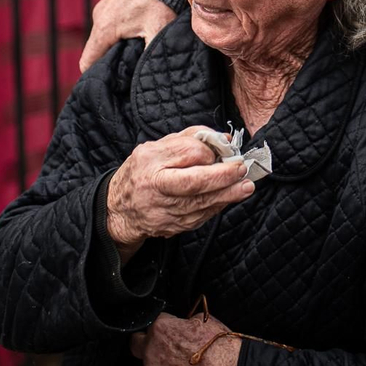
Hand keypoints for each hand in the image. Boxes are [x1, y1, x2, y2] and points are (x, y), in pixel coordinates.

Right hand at [81, 0, 175, 72]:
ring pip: (102, 39)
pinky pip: (108, 25)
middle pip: (95, 52)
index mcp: (104, 29)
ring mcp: (103, 8)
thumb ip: (150, 54)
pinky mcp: (110, 2)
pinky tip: (135, 36)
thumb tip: (149, 77)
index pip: (87, 63)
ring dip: (115, 48)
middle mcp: (98, 18)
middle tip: (128, 74)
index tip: (112, 86)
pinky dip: (117, 34)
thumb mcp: (158, 29)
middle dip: (109, 65)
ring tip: (135, 55)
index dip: (97, 77)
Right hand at [107, 128, 253, 259]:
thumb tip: (221, 139)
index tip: (220, 149)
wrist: (119, 209)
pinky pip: (201, 216)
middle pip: (194, 182)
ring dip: (228, 194)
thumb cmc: (142, 172)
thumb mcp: (156, 147)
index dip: (207, 151)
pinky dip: (217, 206)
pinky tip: (229, 197)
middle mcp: (155, 186)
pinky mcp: (173, 226)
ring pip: (201, 202)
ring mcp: (163, 210)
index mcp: (150, 161)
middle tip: (241, 169)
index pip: (186, 153)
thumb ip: (188, 139)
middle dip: (222, 176)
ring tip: (246, 186)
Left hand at [131, 311, 240, 365]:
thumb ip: (184, 323)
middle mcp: (151, 351)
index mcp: (161, 329)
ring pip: (149, 365)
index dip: (166, 323)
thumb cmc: (220, 350)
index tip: (172, 328)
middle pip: (137, 343)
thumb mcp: (205, 322)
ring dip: (161, 364)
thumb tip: (183, 325)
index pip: (155, 319)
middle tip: (164, 345)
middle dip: (147, 342)